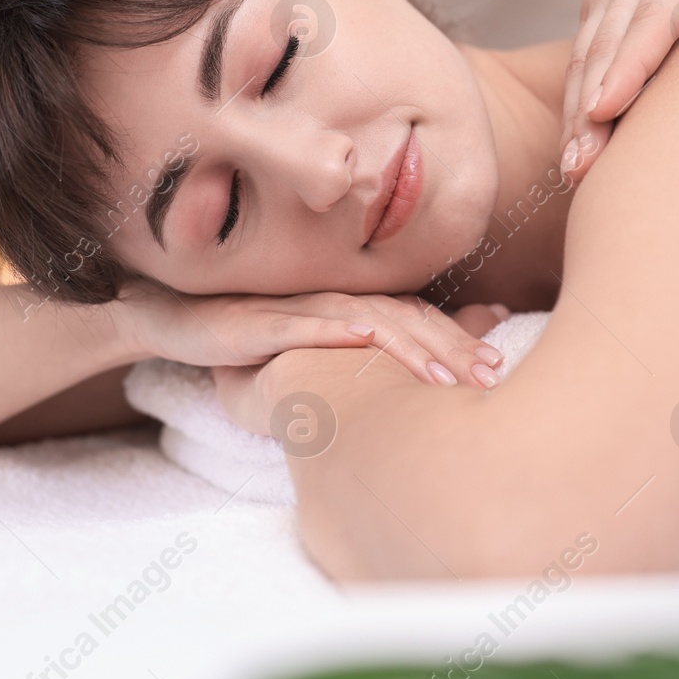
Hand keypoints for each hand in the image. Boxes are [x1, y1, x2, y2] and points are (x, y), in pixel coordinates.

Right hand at [213, 301, 512, 436]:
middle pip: (402, 319)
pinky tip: (364, 337)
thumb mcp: (324, 351)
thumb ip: (379, 349)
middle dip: (448, 348)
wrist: (180, 323)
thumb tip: (441, 351)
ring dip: (404, 348)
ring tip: (440, 376)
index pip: (418, 320)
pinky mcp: (257, 322)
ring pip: (362, 321)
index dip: (459, 341)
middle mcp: (333, 301)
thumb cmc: (260, 342)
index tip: (498, 368)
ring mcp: (296, 307)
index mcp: (354, 307)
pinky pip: (301, 325)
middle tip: (487, 377)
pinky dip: (335, 330)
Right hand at [557, 0, 678, 180]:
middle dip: (591, 109)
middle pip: (608, 49)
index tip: (609, 108)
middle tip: (583, 165)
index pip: (652, 15)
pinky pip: (581, 60)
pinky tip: (576, 146)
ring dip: (576, 116)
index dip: (630, 63)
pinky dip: (574, 103)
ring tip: (574, 170)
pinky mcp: (596, 10)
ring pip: (586, 60)